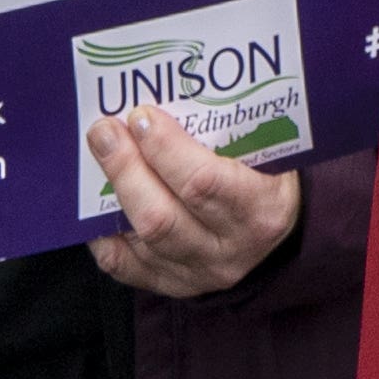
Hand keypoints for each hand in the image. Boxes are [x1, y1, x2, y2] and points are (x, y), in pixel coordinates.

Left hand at [88, 106, 303, 297]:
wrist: (282, 232)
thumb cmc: (270, 177)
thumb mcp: (269, 151)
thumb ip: (228, 130)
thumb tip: (167, 93)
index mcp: (261, 210)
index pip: (204, 183)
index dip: (166, 149)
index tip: (141, 116)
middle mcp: (228, 249)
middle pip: (162, 217)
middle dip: (126, 168)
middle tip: (105, 130)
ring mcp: (198, 273)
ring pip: (143, 239)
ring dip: (113, 191)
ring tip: (99, 153)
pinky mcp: (172, 285)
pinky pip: (124, 266)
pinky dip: (103, 233)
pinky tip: (96, 203)